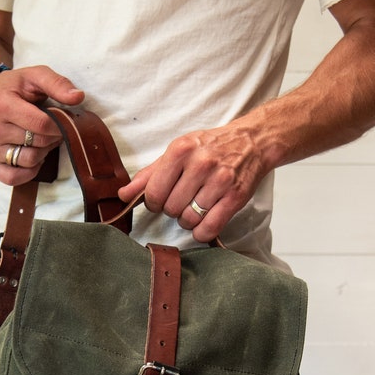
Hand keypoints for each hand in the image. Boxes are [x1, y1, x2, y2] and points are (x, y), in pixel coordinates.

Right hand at [0, 65, 84, 184]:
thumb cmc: (15, 88)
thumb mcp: (35, 76)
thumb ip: (57, 84)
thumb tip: (78, 97)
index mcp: (2, 105)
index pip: (42, 125)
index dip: (60, 126)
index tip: (62, 121)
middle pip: (38, 144)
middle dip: (51, 138)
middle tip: (51, 129)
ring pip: (30, 161)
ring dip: (42, 153)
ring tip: (39, 139)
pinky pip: (14, 178)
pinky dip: (28, 171)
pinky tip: (30, 156)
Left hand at [118, 118, 268, 242]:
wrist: (251, 142)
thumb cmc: (209, 148)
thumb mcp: (177, 152)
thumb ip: (149, 174)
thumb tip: (124, 194)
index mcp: (180, 150)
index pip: (154, 193)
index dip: (153, 203)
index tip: (160, 201)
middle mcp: (200, 164)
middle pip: (171, 208)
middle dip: (172, 210)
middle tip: (181, 201)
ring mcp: (219, 181)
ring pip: (189, 220)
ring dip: (187, 221)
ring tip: (194, 209)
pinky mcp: (235, 197)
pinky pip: (209, 228)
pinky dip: (201, 232)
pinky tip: (203, 223)